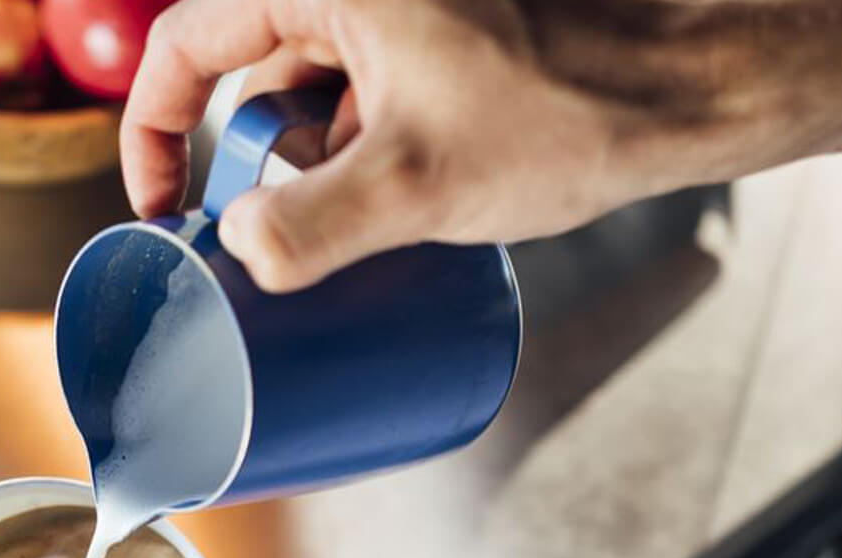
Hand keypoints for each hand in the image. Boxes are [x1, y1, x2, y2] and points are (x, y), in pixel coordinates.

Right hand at [122, 0, 841, 291]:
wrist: (688, 88)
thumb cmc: (568, 109)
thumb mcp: (422, 184)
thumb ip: (312, 224)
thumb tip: (235, 251)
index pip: (190, 43)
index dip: (153, 128)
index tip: (159, 205)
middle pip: (250, 73)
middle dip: (247, 166)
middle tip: (263, 245)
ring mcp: (404, 18)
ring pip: (311, 95)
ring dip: (308, 171)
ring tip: (342, 240)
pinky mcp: (442, 47)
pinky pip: (364, 102)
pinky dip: (357, 157)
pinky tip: (389, 214)